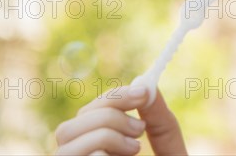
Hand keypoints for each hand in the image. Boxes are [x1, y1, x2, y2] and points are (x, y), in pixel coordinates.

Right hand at [55, 85, 186, 154]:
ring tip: (136, 148)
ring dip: (105, 131)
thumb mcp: (169, 154)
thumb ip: (161, 125)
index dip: (113, 98)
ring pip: (66, 137)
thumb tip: (149, 87)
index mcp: (101, 155)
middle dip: (108, 112)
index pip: (89, 115)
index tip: (143, 92)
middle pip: (70, 125)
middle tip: (140, 127)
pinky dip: (98, 149)